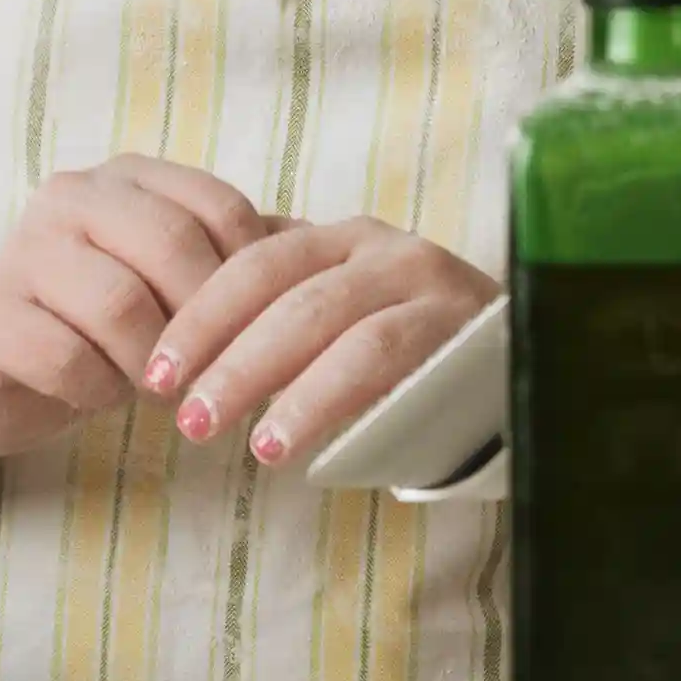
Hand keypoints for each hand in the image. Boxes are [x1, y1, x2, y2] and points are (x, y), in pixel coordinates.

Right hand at [0, 158, 268, 458]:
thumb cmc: (105, 320)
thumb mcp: (173, 281)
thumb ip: (240, 258)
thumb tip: (333, 247)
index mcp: (125, 175)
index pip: (218, 207)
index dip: (253, 276)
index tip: (256, 328)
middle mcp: (69, 196)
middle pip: (171, 245)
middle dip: (205, 322)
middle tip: (212, 371)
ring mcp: (20, 251)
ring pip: (120, 305)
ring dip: (151, 363)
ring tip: (151, 386)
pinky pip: (67, 358)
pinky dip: (97, 391)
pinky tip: (95, 394)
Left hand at [137, 217, 496, 466]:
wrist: (527, 381)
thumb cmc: (418, 363)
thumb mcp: (346, 326)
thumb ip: (284, 319)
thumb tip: (183, 349)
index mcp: (342, 240)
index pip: (251, 261)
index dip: (198, 315)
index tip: (153, 371)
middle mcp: (384, 248)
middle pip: (280, 288)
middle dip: (220, 350)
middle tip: (178, 411)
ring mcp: (427, 280)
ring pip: (325, 319)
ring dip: (263, 376)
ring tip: (221, 434)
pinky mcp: (461, 325)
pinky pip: (378, 354)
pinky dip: (321, 397)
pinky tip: (283, 440)